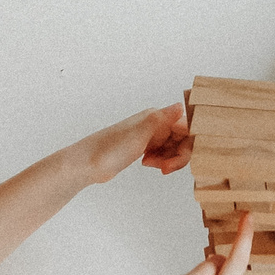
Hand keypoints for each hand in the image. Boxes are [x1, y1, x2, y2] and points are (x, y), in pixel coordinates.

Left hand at [68, 104, 191, 183]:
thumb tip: (181, 105)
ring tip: (152, 165)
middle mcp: (154, 123)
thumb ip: (161, 120)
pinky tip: (148, 163)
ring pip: (174, 148)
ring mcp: (150, 135)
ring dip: (169, 160)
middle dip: (178, 156)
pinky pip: (164, 153)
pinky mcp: (145, 147)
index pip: (186, 129)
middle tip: (165, 169)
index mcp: (156, 117)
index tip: (174, 161)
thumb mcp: (138, 135)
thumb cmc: (108, 150)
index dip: (186, 146)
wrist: (88, 165)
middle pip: (182, 140)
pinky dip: (161, 161)